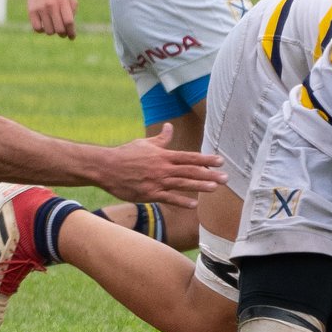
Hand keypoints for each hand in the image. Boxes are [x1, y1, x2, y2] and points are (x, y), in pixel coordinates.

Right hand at [27, 0, 77, 39]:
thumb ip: (73, 12)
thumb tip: (70, 29)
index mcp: (63, 1)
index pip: (69, 22)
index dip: (71, 32)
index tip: (72, 37)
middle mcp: (52, 5)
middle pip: (59, 29)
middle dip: (62, 34)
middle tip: (62, 33)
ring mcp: (41, 8)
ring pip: (49, 31)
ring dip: (52, 32)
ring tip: (53, 26)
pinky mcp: (32, 11)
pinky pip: (37, 29)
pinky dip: (41, 30)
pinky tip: (44, 26)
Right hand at [98, 125, 222, 207]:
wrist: (106, 167)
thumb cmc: (125, 154)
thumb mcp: (144, 143)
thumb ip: (161, 138)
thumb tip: (169, 126)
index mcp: (164, 155)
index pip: (189, 157)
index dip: (206, 159)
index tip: (220, 161)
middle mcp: (163, 168)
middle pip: (190, 171)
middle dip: (209, 174)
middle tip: (225, 178)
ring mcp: (157, 182)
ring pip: (183, 184)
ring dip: (200, 186)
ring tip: (214, 188)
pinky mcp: (149, 194)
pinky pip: (169, 198)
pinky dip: (182, 201)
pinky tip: (194, 204)